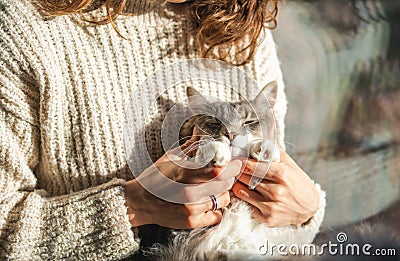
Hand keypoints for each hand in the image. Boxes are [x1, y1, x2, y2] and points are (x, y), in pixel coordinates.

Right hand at [124, 129, 241, 228]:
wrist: (139, 202)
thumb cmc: (156, 177)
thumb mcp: (171, 157)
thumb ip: (190, 145)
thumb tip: (201, 128)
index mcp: (184, 173)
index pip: (217, 171)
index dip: (232, 167)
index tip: (236, 163)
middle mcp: (188, 193)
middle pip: (224, 186)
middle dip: (229, 178)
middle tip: (226, 174)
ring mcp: (190, 209)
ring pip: (223, 200)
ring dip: (222, 193)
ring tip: (213, 188)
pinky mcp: (190, 222)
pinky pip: (217, 216)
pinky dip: (216, 209)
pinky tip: (207, 203)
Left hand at [232, 151, 318, 226]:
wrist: (310, 208)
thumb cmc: (298, 183)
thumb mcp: (289, 164)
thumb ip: (272, 153)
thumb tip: (255, 143)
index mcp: (282, 174)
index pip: (250, 167)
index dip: (239, 163)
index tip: (235, 160)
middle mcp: (276, 191)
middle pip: (244, 178)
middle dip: (237, 172)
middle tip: (233, 169)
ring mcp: (271, 206)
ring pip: (241, 192)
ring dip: (237, 185)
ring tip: (240, 180)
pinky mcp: (268, 218)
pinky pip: (247, 205)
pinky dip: (244, 199)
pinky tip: (248, 193)